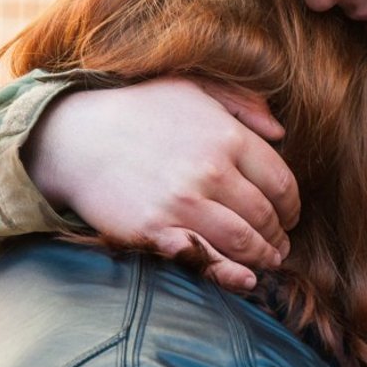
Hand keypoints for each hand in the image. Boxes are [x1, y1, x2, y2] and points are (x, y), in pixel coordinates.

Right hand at [23, 76, 298, 290]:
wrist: (74, 137)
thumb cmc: (138, 109)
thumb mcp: (194, 87)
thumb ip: (242, 104)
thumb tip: (280, 133)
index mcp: (227, 136)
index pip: (280, 182)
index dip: (291, 204)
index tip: (289, 214)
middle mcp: (211, 170)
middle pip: (266, 216)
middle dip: (278, 235)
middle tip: (280, 244)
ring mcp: (184, 203)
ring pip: (243, 242)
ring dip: (263, 256)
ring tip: (267, 261)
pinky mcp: (156, 230)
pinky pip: (206, 259)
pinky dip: (232, 274)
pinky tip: (246, 279)